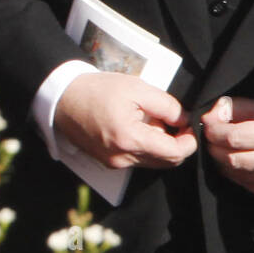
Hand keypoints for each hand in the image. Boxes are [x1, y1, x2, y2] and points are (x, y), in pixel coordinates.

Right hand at [54, 73, 196, 169]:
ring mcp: (114, 163)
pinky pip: (138, 160)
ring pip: (153, 162)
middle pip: (166, 161)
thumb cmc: (99, 90)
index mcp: (130, 139)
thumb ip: (167, 106)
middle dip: (176, 143)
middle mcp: (122, 158)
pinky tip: (139, 127)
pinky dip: (146, 147)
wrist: (64, 99)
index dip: (189, 141)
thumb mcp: (138, 89)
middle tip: (172, 120)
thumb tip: (184, 120)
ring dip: (161, 145)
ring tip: (152, 120)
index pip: (174, 154)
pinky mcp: (109, 163)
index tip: (190, 126)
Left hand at [201, 96, 253, 201]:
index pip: (233, 137)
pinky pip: (250, 187)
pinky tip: (241, 165)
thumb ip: (239, 108)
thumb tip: (210, 115)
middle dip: (214, 148)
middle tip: (212, 140)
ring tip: (226, 151)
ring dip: (224, 163)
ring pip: (238, 175)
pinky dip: (239, 176)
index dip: (214, 131)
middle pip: (232, 159)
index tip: (208, 125)